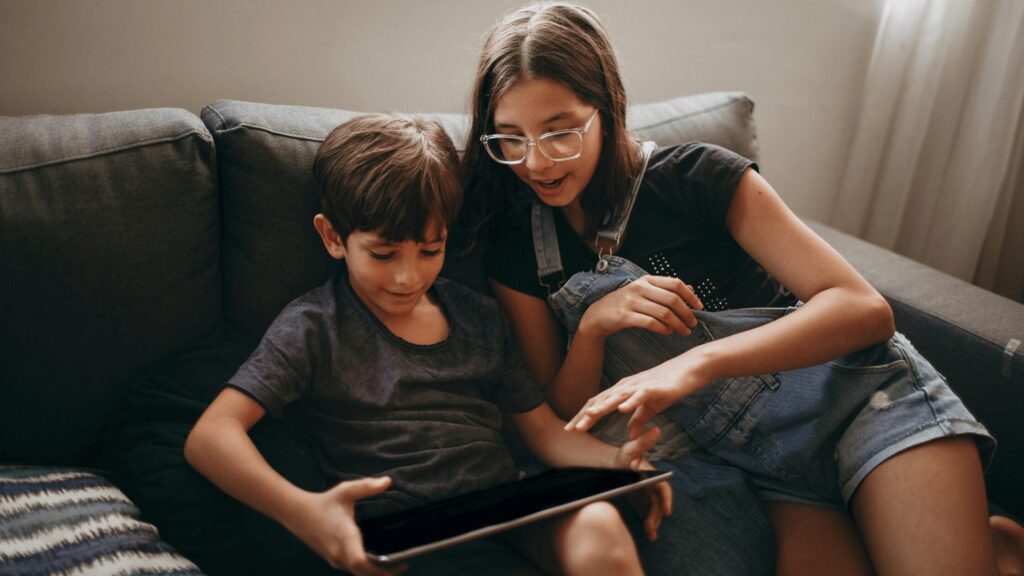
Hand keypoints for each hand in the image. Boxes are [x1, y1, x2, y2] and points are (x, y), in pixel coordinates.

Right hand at [284, 476, 406, 575]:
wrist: (298, 514)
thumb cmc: (324, 502)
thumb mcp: (346, 491)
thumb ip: (366, 486)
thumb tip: (387, 481)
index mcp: (344, 536)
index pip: (360, 562)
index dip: (378, 568)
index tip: (397, 564)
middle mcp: (339, 553)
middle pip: (363, 573)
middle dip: (384, 573)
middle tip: (403, 566)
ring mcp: (335, 559)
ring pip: (358, 574)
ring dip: (375, 573)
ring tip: (394, 565)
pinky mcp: (333, 560)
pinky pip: (352, 570)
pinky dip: (366, 570)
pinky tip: (377, 563)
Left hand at [567, 352, 708, 436]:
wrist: (690, 368)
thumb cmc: (669, 386)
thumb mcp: (651, 407)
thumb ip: (639, 418)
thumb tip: (630, 434)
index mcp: (623, 391)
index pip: (598, 404)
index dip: (583, 417)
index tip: (571, 430)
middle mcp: (627, 386)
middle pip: (601, 401)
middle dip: (585, 416)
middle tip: (571, 429)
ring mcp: (640, 385)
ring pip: (617, 397)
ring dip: (602, 408)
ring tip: (588, 417)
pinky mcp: (655, 387)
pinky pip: (641, 395)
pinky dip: (631, 402)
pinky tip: (622, 409)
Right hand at [577, 275, 701, 339]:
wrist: (597, 315)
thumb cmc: (625, 304)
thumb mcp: (644, 292)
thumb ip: (665, 290)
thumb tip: (690, 288)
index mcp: (646, 280)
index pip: (675, 283)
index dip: (690, 295)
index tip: (699, 307)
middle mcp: (639, 288)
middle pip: (672, 299)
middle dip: (687, 313)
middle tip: (693, 323)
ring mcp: (631, 302)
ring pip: (663, 313)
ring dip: (678, 324)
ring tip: (685, 332)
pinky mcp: (625, 316)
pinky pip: (650, 323)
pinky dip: (663, 329)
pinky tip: (668, 332)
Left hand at [615, 426, 672, 540]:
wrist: (611, 466)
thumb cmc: (622, 457)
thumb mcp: (630, 449)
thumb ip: (642, 442)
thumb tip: (656, 428)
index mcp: (653, 475)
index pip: (662, 488)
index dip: (666, 499)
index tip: (666, 511)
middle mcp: (653, 486)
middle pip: (658, 503)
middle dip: (657, 516)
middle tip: (651, 527)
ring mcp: (648, 495)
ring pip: (654, 511)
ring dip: (654, 522)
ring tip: (651, 534)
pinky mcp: (642, 502)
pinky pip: (647, 514)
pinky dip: (649, 523)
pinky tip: (649, 534)